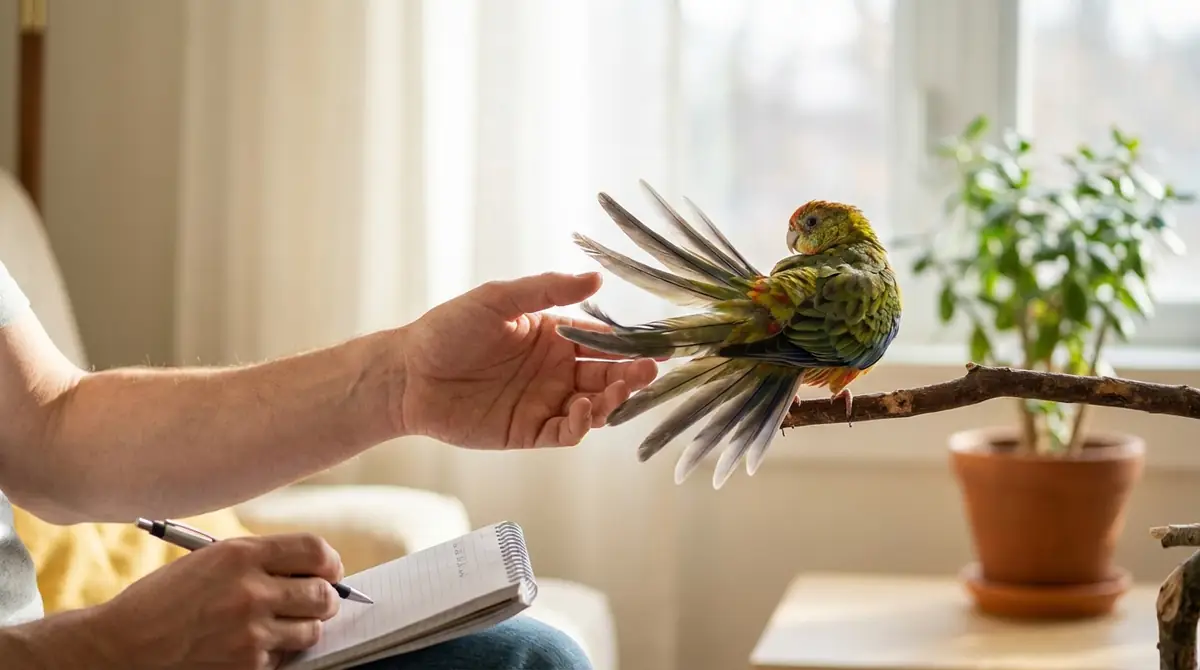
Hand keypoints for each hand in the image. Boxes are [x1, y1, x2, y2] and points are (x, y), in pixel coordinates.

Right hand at [87, 533, 343, 668]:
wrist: (123, 645)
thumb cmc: (166, 599)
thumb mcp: (210, 560)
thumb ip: (261, 560)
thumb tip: (314, 570)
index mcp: (241, 555)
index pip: (315, 550)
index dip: (330, 562)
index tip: (330, 570)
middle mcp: (251, 591)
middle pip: (323, 594)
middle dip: (325, 597)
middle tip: (316, 600)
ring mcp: (251, 633)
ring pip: (312, 630)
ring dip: (304, 627)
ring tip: (281, 623)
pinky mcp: (247, 666)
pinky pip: (284, 657)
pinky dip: (276, 653)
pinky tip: (250, 645)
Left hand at [396, 271, 657, 448]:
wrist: (407, 374)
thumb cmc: (448, 329)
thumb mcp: (499, 299)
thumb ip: (547, 290)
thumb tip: (596, 277)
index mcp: (553, 336)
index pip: (602, 339)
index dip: (631, 344)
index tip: (657, 346)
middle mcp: (555, 370)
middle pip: (606, 375)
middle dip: (631, 374)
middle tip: (649, 371)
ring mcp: (544, 402)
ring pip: (594, 407)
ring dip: (612, 400)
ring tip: (619, 390)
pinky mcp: (529, 432)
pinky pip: (566, 433)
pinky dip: (582, 425)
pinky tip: (583, 410)